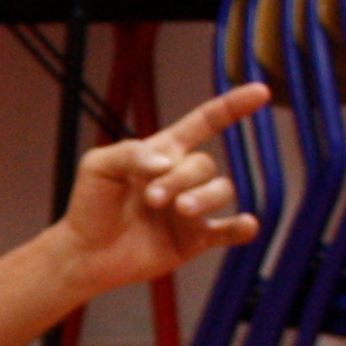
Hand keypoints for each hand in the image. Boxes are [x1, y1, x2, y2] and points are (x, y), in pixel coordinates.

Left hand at [59, 84, 269, 292]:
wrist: (85, 253)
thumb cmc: (90, 204)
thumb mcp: (99, 166)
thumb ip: (131, 154)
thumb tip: (167, 163)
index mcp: (164, 152)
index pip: (205, 122)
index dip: (232, 107)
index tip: (260, 92)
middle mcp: (183, 178)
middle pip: (203, 165)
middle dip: (180, 178)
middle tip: (151, 198)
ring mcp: (192, 209)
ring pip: (220, 191)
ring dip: (203, 197)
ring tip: (178, 210)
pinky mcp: (194, 240)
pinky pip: (227, 232)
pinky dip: (241, 228)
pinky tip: (247, 224)